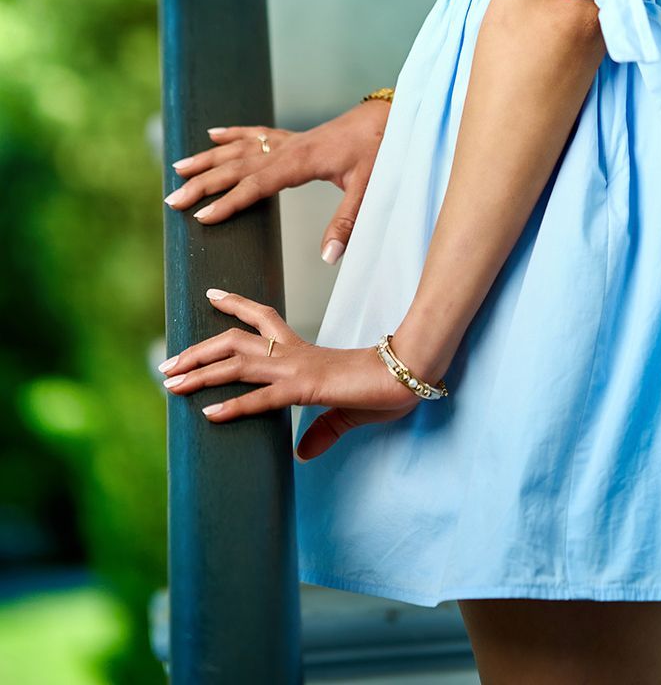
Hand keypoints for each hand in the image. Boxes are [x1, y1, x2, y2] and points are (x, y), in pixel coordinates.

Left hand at [158, 288, 433, 459]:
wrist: (406, 374)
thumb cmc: (384, 385)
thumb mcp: (346, 411)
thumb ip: (321, 431)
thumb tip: (302, 453)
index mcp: (302, 351)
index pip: (262, 317)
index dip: (235, 305)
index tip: (210, 295)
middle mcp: (292, 354)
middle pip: (234, 341)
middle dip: (197, 351)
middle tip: (167, 364)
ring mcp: (296, 369)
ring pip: (237, 364)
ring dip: (200, 373)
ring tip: (170, 383)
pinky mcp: (304, 389)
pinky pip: (260, 399)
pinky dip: (232, 407)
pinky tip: (208, 414)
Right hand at [164, 99, 391, 264]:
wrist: (392, 116)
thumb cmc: (382, 150)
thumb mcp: (370, 187)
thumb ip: (348, 222)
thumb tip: (329, 257)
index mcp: (303, 161)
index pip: (257, 184)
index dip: (228, 201)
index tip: (202, 217)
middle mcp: (290, 148)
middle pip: (238, 166)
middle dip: (204, 183)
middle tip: (173, 200)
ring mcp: (290, 140)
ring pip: (241, 148)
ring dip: (209, 158)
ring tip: (178, 169)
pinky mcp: (296, 138)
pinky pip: (256, 134)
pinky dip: (232, 134)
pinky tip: (212, 134)